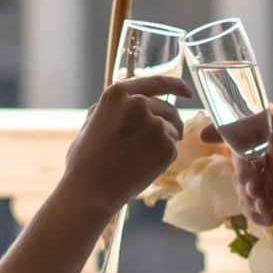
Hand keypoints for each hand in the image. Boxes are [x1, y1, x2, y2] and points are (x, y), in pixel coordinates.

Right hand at [65, 70, 190, 209]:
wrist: (91, 190)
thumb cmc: (86, 161)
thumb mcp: (91, 123)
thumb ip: (112, 108)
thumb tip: (129, 100)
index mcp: (117, 94)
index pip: (157, 82)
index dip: (176, 86)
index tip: (187, 92)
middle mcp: (138, 103)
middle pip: (168, 108)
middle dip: (168, 123)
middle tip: (156, 142)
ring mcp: (154, 124)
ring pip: (173, 129)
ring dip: (165, 141)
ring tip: (143, 157)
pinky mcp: (165, 145)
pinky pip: (174, 148)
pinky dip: (164, 158)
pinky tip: (145, 166)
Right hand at [228, 103, 272, 269]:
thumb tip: (270, 138)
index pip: (257, 124)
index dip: (230, 127)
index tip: (206, 135)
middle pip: (243, 155)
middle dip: (243, 171)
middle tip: (255, 188)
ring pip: (243, 181)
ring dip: (248, 194)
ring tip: (266, 207)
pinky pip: (251, 204)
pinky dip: (254, 211)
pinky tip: (269, 219)